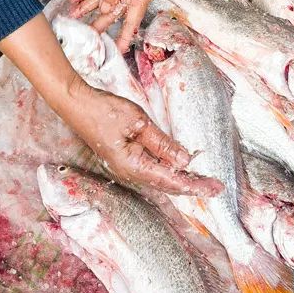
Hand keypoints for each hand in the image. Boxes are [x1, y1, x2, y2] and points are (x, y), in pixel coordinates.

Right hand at [59, 75, 221, 196]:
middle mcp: (130, 173)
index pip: (171, 180)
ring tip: (204, 181)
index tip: (215, 188)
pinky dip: (169, 171)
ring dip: (182, 180)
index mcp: (133, 166)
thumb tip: (185, 160)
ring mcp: (126, 168)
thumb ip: (162, 143)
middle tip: (216, 187)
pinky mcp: (125, 159)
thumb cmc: (105, 111)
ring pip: (160, 179)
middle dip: (192, 186)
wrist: (77, 105)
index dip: (195, 185)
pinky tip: (180, 168)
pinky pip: (152, 170)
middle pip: (167, 184)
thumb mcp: (138, 123)